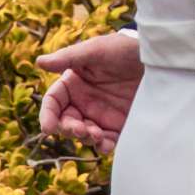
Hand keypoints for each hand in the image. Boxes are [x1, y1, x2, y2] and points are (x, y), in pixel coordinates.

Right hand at [37, 31, 144, 152]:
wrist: (155, 58)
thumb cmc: (122, 48)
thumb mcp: (96, 50)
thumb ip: (69, 58)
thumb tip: (39, 62)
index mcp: (73, 83)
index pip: (53, 102)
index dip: (47, 115)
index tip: (48, 128)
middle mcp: (83, 101)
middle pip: (66, 122)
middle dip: (69, 129)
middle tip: (81, 130)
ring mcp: (100, 114)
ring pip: (84, 134)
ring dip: (86, 138)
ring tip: (97, 136)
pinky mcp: (117, 124)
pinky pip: (105, 141)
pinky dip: (104, 146)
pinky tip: (107, 145)